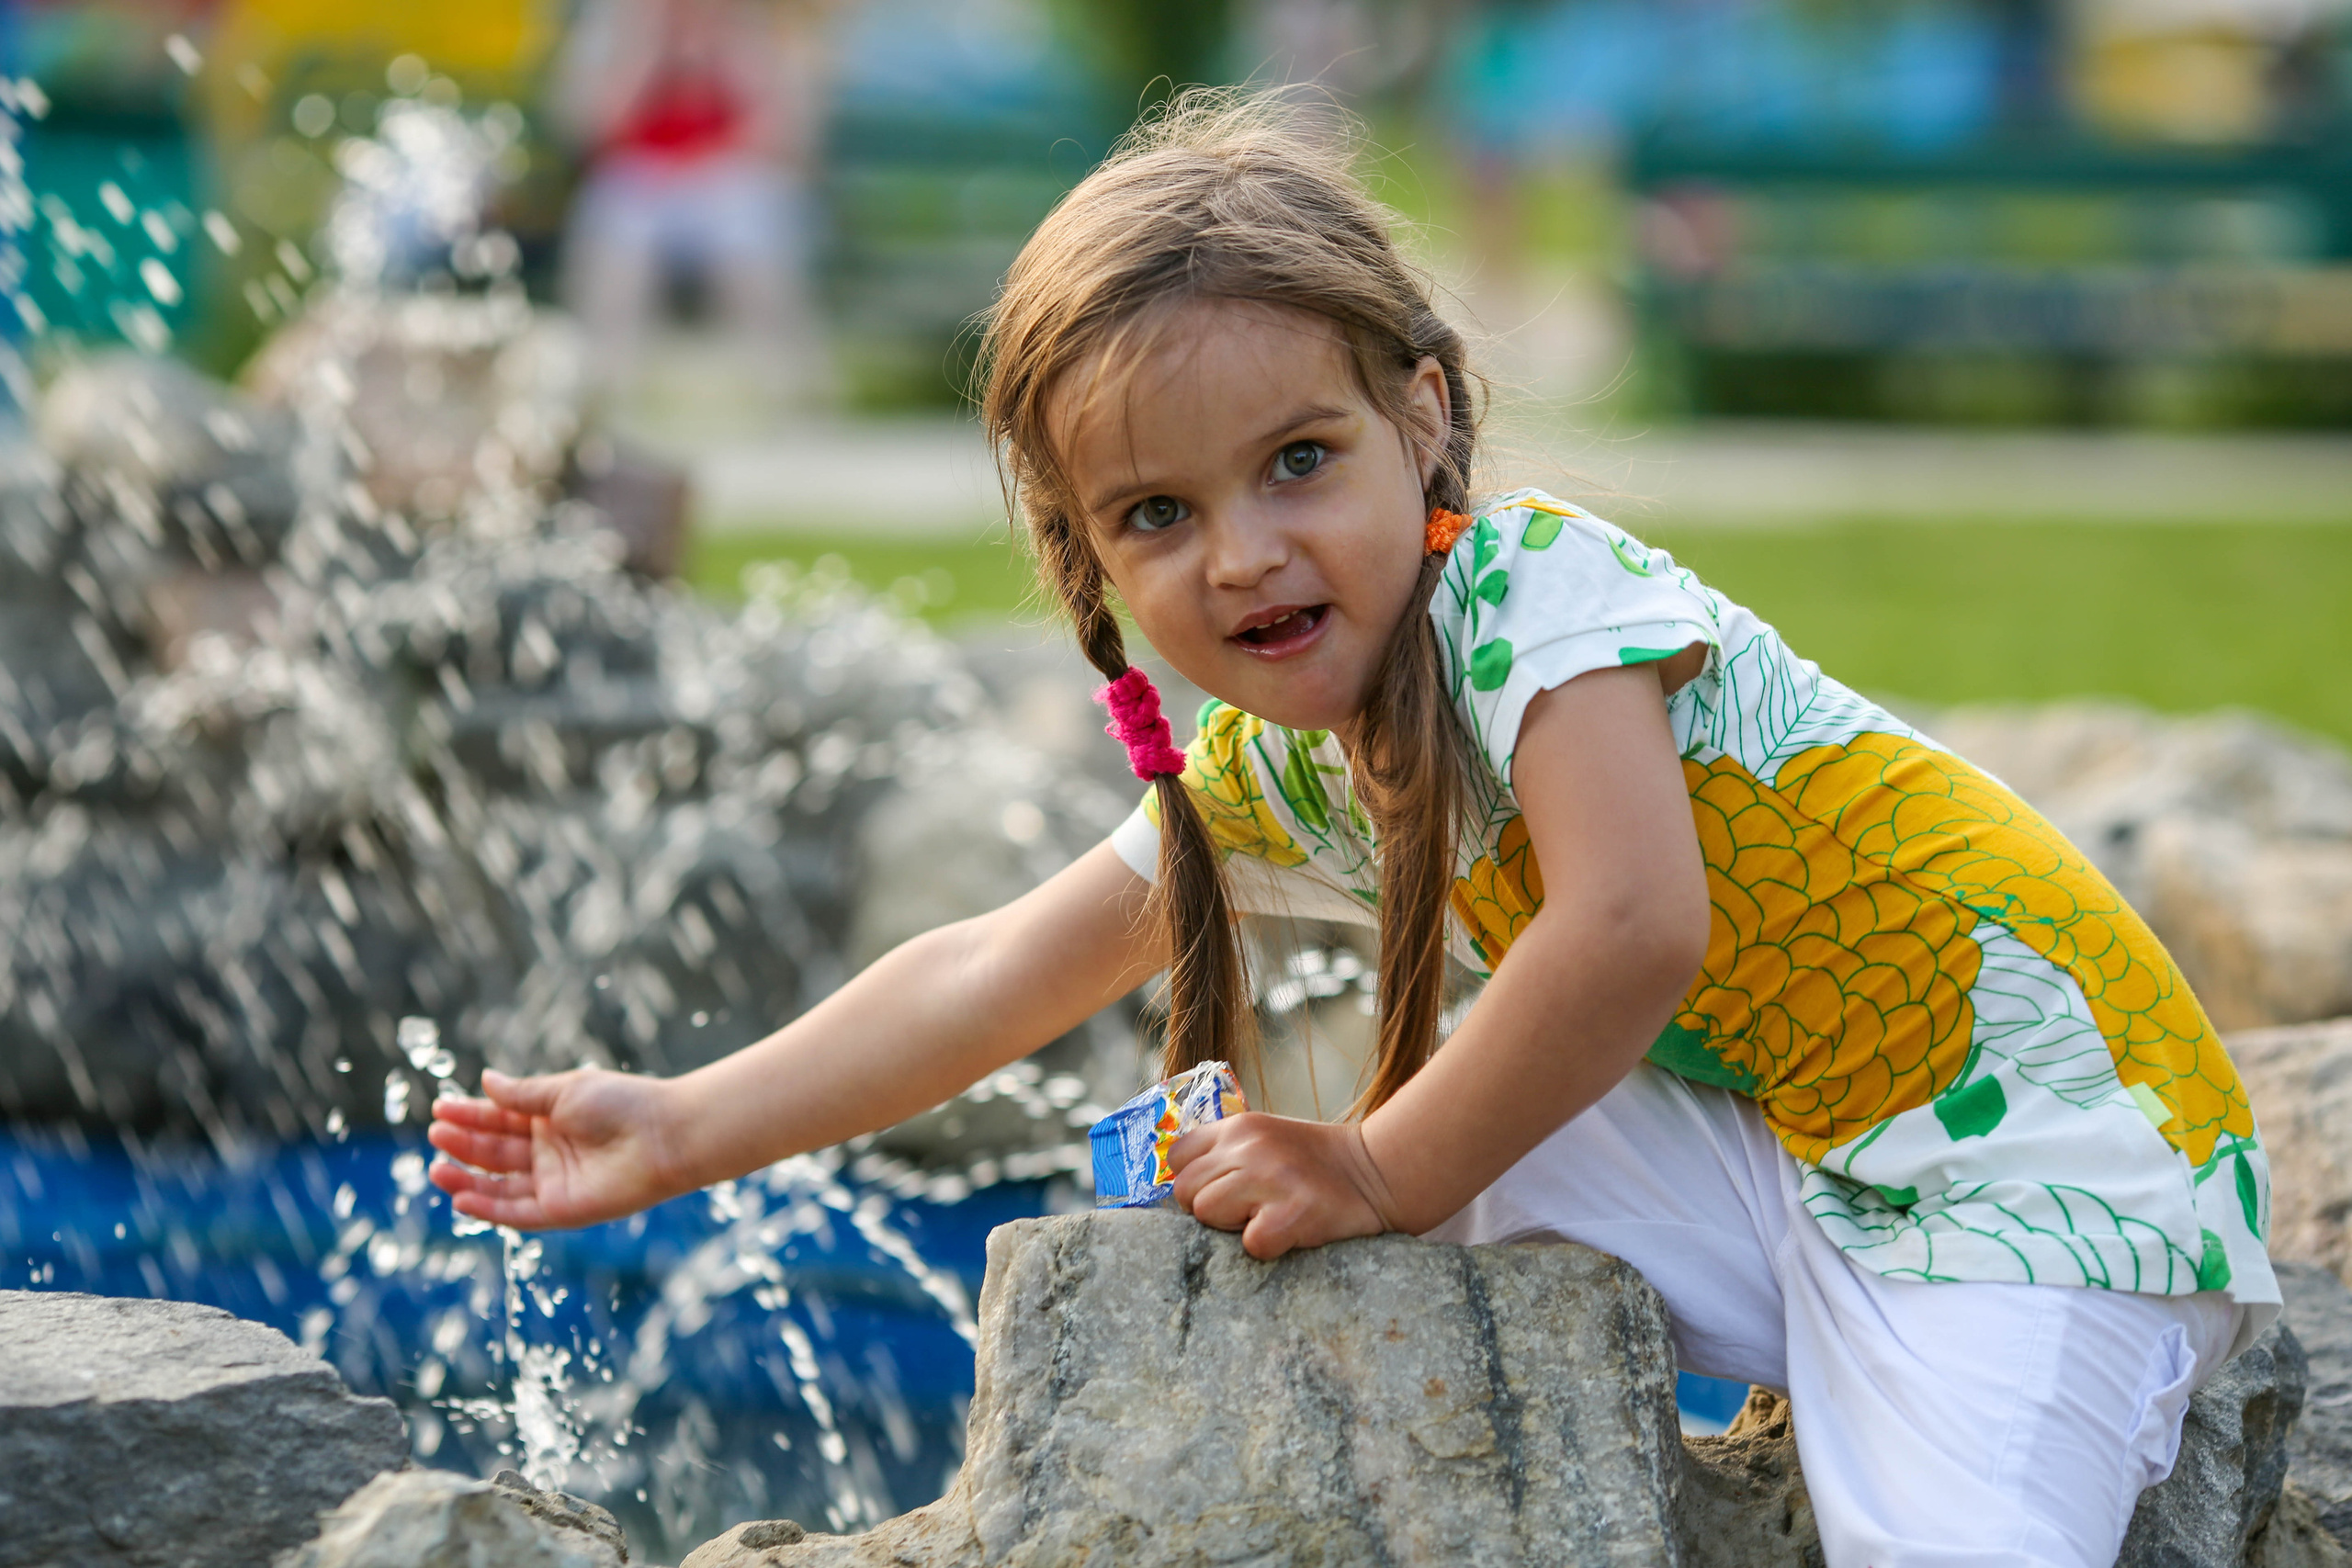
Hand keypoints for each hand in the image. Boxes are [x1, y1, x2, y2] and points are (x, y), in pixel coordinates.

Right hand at [427, 1067, 688, 1229]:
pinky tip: (461, 1198)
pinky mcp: (561, 1210)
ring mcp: (553, 1182)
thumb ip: (523, 1095)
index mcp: (550, 1119)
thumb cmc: (621, 1105)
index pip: (500, 1118)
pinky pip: (517, 1213)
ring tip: (437, 1169)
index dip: (470, 1115)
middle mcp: (548, 1152)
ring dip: (466, 1179)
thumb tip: (486, 1080)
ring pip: (499, 1186)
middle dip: (464, 1144)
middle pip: (495, 1152)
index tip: (439, 1109)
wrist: (662, 1136)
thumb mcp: (565, 1091)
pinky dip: (488, 1209)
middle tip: (436, 1134)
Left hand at [1167, 1112, 1403, 1260]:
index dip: (1195, 1182)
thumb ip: (1226, 1154)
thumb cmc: (1317, 1164)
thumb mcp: (1266, 1140)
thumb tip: (1183, 1189)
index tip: (1221, 1191)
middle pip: (1187, 1193)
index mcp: (1239, 1126)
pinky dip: (1269, 1246)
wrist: (1380, 1170)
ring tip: (1271, 1216)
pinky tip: (1291, 1231)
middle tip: (1251, 1210)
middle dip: (1211, 1210)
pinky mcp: (1292, 1212)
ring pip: (1209, 1214)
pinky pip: (1251, 1243)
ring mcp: (1270, 1177)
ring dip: (1236, 1227)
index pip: (1178, 1158)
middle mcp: (1249, 1146)